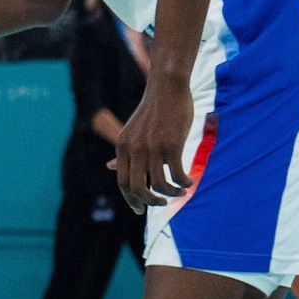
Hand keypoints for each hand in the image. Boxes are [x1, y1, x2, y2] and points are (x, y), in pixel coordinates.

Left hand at [109, 78, 195, 210]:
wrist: (167, 88)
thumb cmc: (153, 112)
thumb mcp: (132, 132)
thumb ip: (124, 153)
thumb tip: (109, 168)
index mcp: (123, 146)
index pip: (122, 182)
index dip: (131, 200)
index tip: (141, 209)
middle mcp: (134, 149)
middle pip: (137, 188)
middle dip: (150, 203)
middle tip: (162, 204)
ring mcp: (152, 147)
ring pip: (159, 185)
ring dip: (171, 193)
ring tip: (180, 190)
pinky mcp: (171, 145)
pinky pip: (177, 175)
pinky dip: (184, 183)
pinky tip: (189, 180)